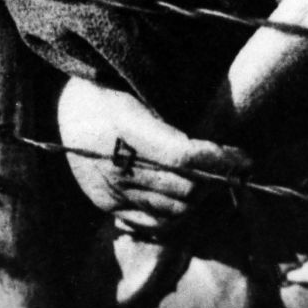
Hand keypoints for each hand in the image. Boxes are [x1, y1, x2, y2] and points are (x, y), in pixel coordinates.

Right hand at [56, 77, 250, 238]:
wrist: (63, 105)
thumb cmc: (106, 86)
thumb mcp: (136, 87)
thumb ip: (171, 119)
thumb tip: (215, 144)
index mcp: (121, 127)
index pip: (181, 156)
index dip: (218, 160)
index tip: (244, 157)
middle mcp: (113, 166)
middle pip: (182, 187)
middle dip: (215, 179)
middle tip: (235, 166)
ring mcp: (108, 190)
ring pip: (174, 208)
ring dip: (201, 196)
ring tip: (213, 178)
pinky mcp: (105, 204)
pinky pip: (154, 221)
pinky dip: (177, 212)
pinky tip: (187, 195)